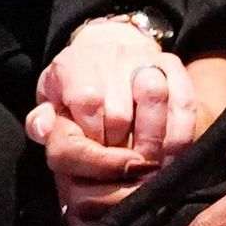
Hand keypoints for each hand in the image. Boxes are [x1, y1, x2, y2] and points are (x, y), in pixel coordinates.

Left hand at [30, 19, 216, 225]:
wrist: (107, 53)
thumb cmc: (74, 90)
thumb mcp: (51, 102)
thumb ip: (41, 121)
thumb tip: (42, 129)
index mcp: (72, 66)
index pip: (86, 105)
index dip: (93, 143)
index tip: (96, 162)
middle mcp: (109, 56)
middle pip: (118, 113)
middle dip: (120, 152)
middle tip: (120, 172)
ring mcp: (144, 59)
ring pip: (154, 100)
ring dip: (152, 144)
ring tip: (148, 170)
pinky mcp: (173, 65)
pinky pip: (183, 104)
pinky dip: (179, 136)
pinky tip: (170, 159)